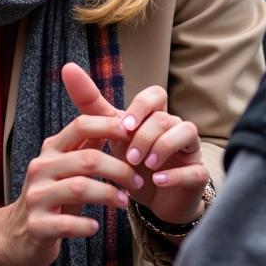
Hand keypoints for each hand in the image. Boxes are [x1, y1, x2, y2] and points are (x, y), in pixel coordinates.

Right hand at [0, 114, 135, 265]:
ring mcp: (37, 196)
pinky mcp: (37, 225)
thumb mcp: (66, 169)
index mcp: (50, 150)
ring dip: (109, 195)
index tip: (134, 136)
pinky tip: (95, 227)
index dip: (109, 126)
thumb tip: (115, 122)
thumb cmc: (52, 198)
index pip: (80, 125)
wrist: (17, 234)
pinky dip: (86, 225)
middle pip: (87, 159)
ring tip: (125, 203)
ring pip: (79, 187)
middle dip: (120, 169)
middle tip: (139, 181)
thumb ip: (86, 148)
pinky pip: (67, 223)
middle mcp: (41, 168)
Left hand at [62, 63, 208, 225]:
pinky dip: (175, 174)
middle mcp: (174, 127)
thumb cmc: (132, 160)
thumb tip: (68, 67)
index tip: (124, 127)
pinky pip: (195, 169)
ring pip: (185, 132)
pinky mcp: (198, 174)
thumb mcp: (111, 132)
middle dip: (145, 134)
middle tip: (128, 155)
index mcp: (154, 116)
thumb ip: (91, 103)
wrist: (152, 198)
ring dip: (160, 148)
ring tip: (143, 166)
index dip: (140, 107)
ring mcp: (189, 150)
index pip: (155, 94)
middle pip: (165, 116)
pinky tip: (157, 181)